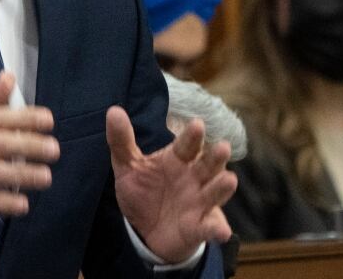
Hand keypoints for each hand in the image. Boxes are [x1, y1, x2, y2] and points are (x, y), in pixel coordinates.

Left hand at [106, 107, 236, 262]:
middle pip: (208, 165)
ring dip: (222, 187)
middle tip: (223, 147)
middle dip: (215, 157)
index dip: (192, 136)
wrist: (146, 230)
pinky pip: (210, 228)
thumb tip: (113, 110)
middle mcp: (194, 178)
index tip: (197, 124)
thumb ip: (121, 141)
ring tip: (229, 180)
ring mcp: (200, 202)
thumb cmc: (143, 192)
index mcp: (178, 159)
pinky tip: (221, 231)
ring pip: (214, 192)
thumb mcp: (128, 167)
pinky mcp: (200, 227)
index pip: (186, 145)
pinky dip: (217, 229)